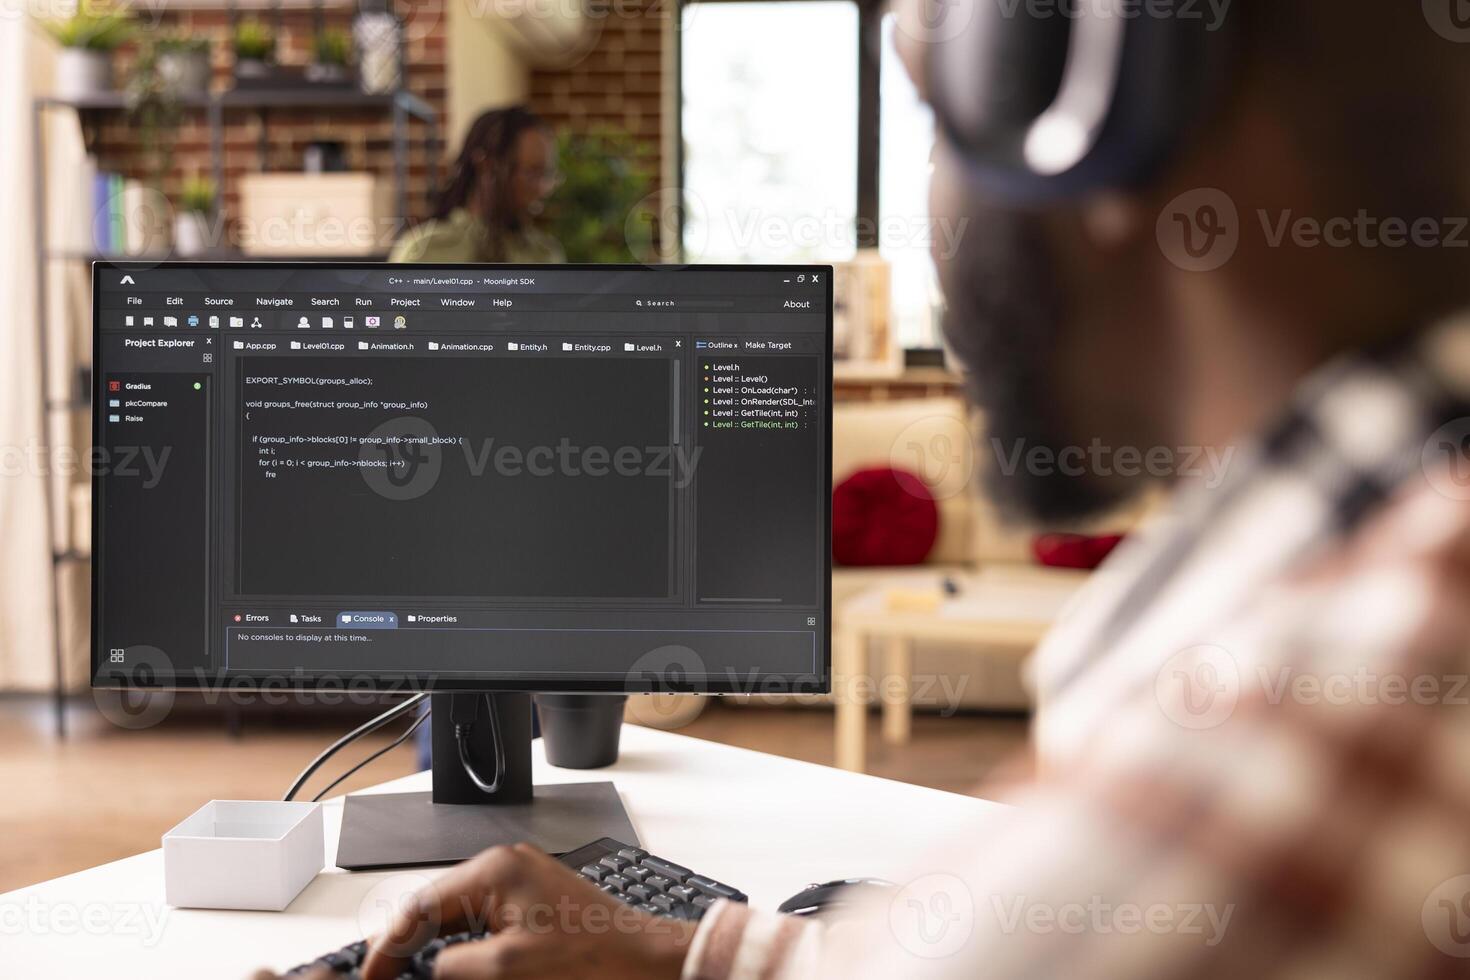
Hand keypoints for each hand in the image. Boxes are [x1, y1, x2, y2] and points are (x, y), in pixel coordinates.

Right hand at [360, 843, 695, 979]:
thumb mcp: (507, 968)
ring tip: (411, 974)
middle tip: (384, 979)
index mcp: (494, 870)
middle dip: (406, 946)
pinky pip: (482, 919)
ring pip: (455, 915)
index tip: (371, 979)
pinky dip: (461, 945)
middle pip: (433, 907)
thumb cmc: (593, 958)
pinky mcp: (533, 901)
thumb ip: (453, 965)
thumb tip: (422, 968)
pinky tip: (454, 966)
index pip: (418, 907)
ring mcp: (520, 880)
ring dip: (431, 947)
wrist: (645, 961)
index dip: (387, 949)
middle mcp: (505, 865)